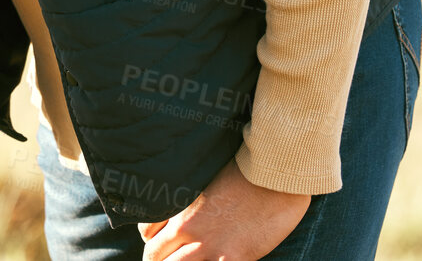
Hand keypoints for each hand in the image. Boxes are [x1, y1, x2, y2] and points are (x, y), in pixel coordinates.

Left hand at [136, 158, 309, 259]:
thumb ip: (189, 197)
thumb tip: (185, 205)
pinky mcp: (233, 259)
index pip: (147, 232)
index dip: (151, 239)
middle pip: (155, 255)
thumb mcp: (205, 177)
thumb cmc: (244, 170)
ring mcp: (209, 246)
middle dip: (157, 259)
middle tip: (163, 260)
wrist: (274, 177)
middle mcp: (187, 228)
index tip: (158, 242)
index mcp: (177, 205)